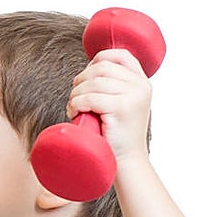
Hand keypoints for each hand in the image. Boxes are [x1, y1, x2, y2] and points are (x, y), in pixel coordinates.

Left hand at [69, 49, 151, 168]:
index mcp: (141, 82)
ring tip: (74, 108)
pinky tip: (75, 113)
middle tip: (75, 97)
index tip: (86, 75)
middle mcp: (141, 86)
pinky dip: (76, 104)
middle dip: (81, 80)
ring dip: (76, 94)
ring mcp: (133, 96)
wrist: (125, 160)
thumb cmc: (116, 134)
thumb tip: (90, 67)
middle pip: (101, 67)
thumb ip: (113, 85)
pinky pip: (89, 97)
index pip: (120, 55)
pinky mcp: (122, 108)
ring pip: (93, 82)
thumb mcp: (120, 103)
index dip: (98, 59)